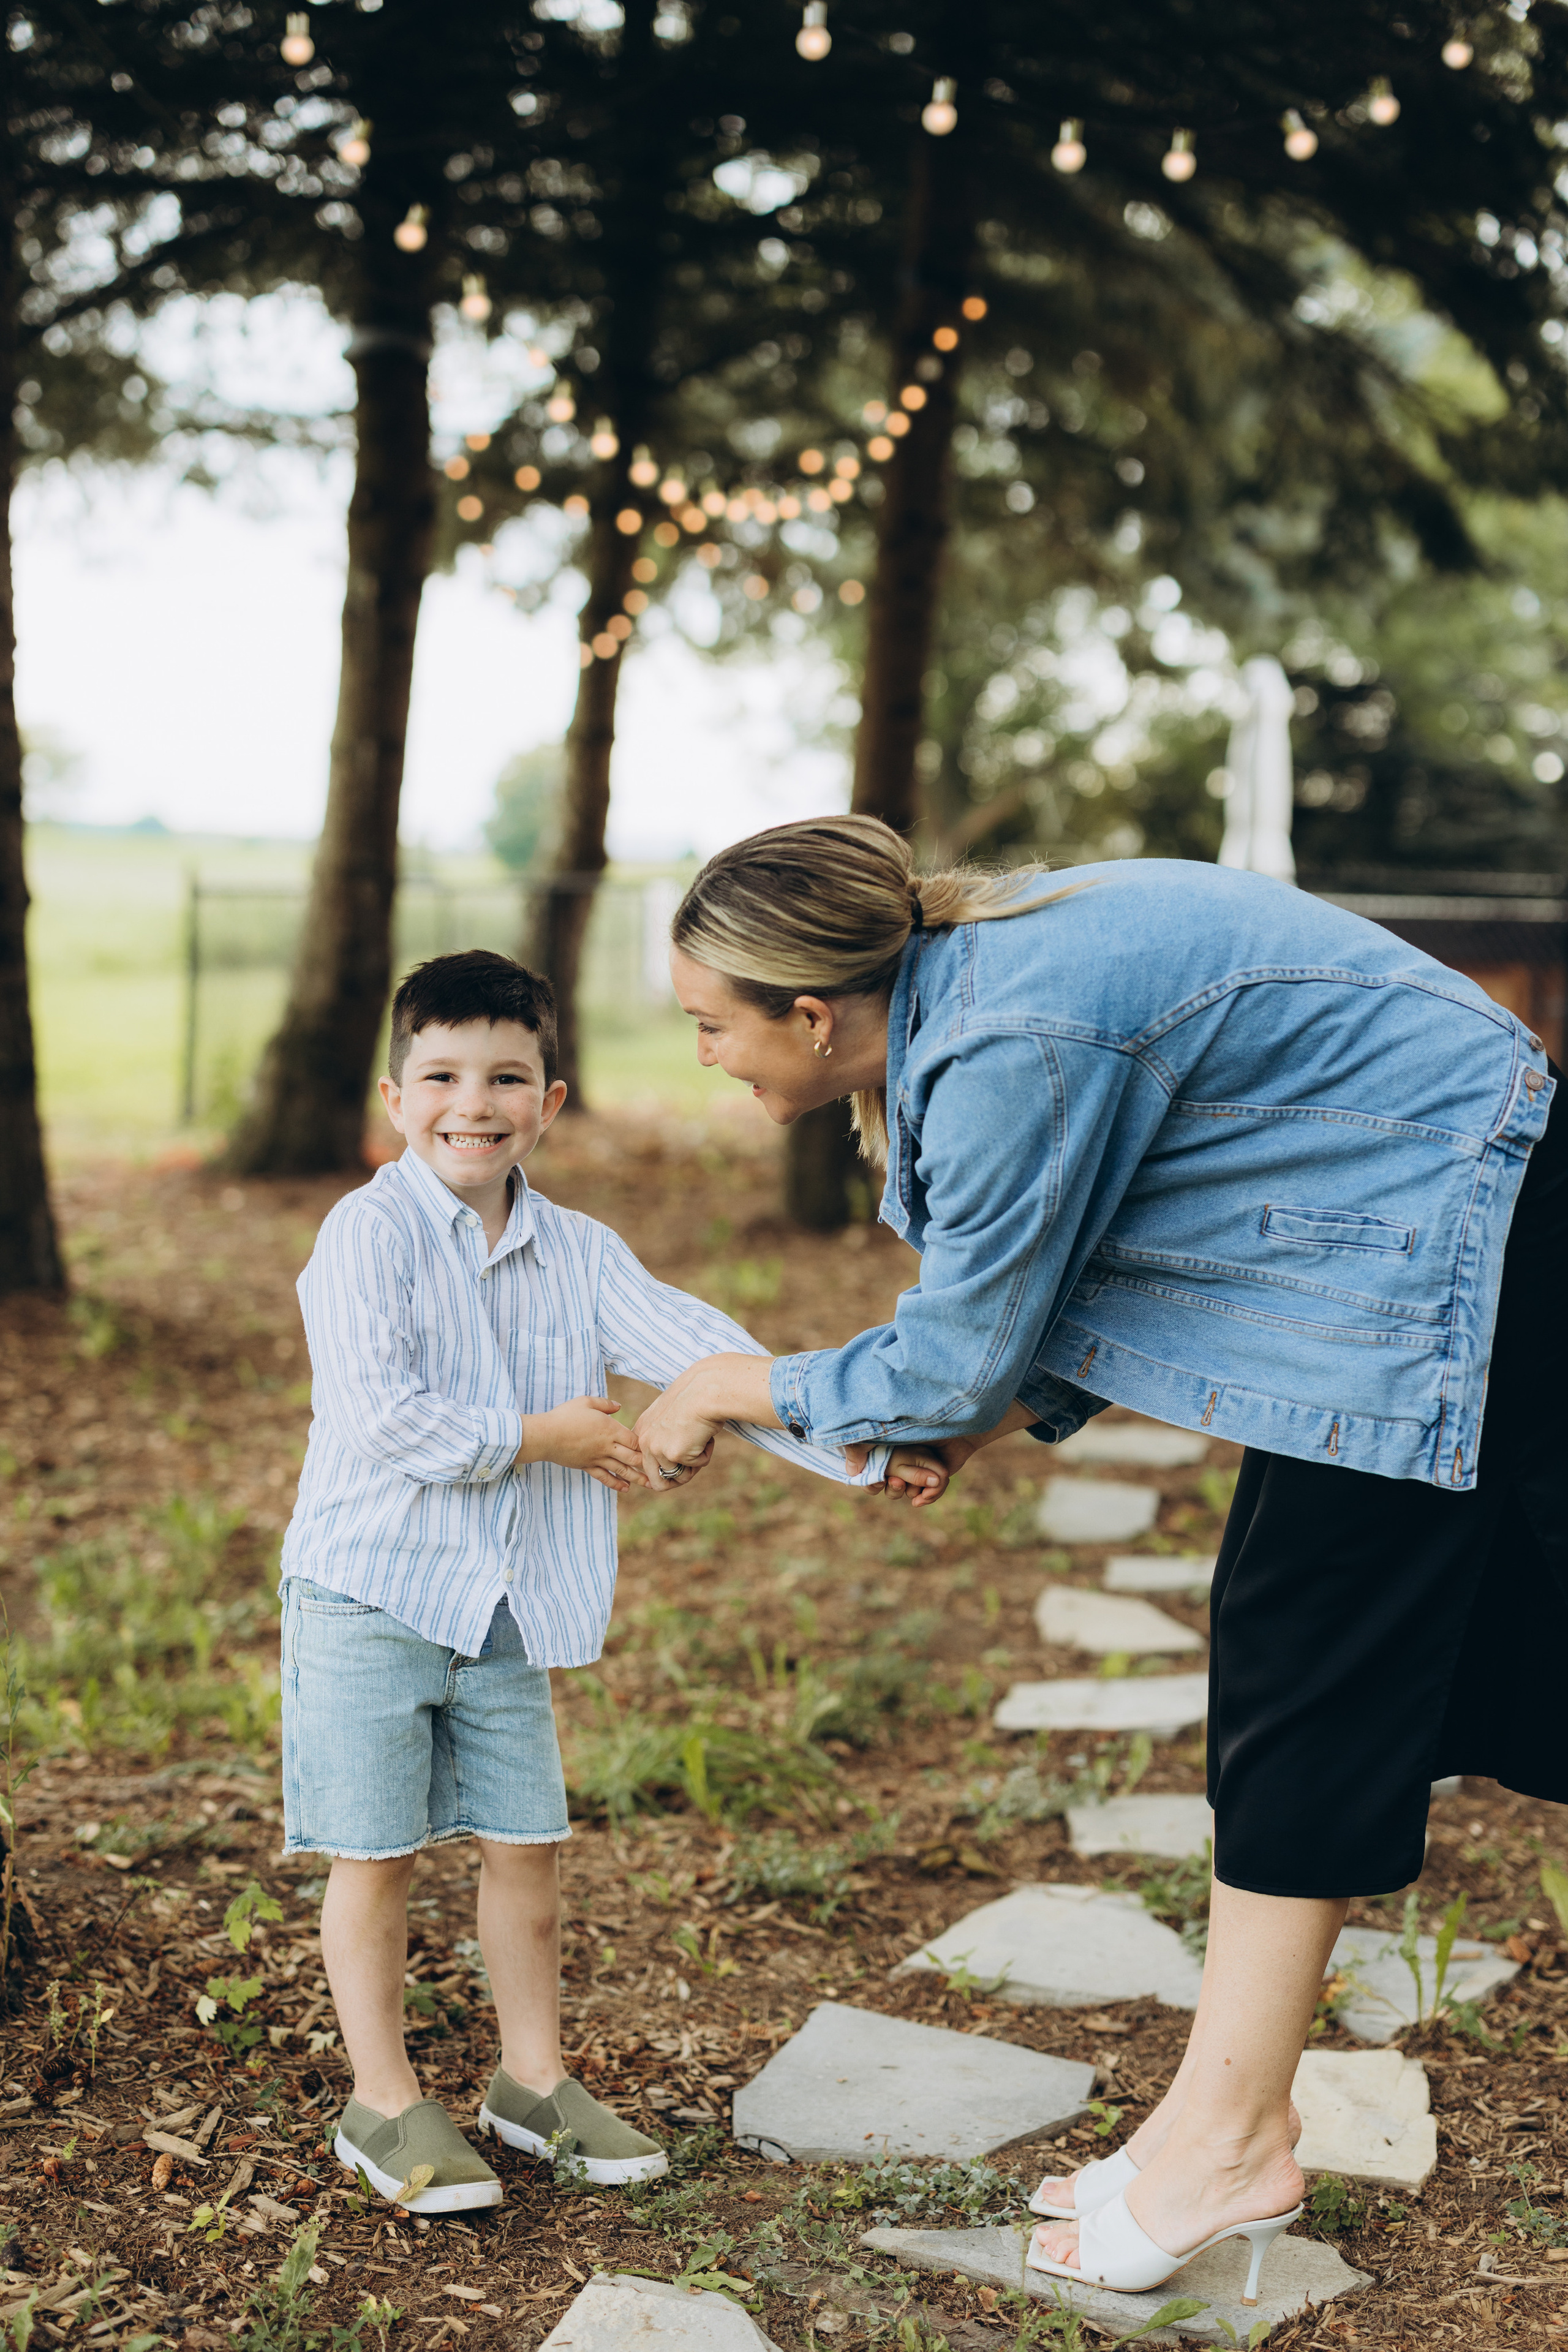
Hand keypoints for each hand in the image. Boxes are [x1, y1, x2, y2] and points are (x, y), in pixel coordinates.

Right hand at [518, 1395, 646, 1490]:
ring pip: (622, 1470)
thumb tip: (619, 1406)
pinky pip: (605, 1477)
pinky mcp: (587, 1466)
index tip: (654, 1447)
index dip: (645, 1445)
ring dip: (638, 1478)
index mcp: (610, 1429)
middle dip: (647, 1464)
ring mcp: (597, 1458)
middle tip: (661, 1470)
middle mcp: (607, 1446)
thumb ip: (605, 1404)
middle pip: (633, 1458)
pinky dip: (616, 1484)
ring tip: (651, 1485)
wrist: (545, 1436)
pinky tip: (626, 1488)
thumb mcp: (585, 1402)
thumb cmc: (565, 1416)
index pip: (634, 1440)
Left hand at [631, 1353, 775, 1486]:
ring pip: (679, 1477)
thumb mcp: (671, 1416)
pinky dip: (706, 1455)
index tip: (674, 1472)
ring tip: (702, 1443)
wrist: (705, 1389)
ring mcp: (657, 1449)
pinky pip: (696, 1467)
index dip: (662, 1472)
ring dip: (695, 1465)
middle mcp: (644, 1441)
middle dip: (677, 1480)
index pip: (644, 1464)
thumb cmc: (694, 1397)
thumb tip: (671, 1463)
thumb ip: (664, 1436)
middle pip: (656, 1481)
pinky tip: (706, 1436)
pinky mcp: (674, 1454)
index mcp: (642, 1430)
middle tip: (692, 1469)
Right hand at [850, 1436, 976, 1504]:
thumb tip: (851, 1472)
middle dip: (890, 1487)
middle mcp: (899, 1459)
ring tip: (912, 1485)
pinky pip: (925, 1494)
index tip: (877, 1479)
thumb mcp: (883, 1431)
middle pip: (885, 1486)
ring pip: (903, 1492)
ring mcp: (916, 1469)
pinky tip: (923, 1497)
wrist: (955, 1424)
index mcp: (884, 1448)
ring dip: (905, 1492)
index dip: (869, 1481)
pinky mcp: (933, 1477)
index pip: (868, 1472)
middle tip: (896, 1480)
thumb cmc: (915, 1424)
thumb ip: (861, 1446)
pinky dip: (925, 1497)